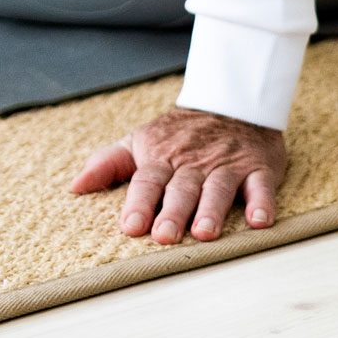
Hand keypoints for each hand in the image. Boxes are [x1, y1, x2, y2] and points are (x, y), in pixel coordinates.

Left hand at [70, 106, 286, 243]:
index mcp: (163, 158)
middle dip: (173, 212)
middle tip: (164, 236)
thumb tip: (75, 187)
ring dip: (211, 210)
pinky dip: (262, 203)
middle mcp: (194, 163)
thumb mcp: (140, 141)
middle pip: (182, 188)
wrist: (231, 101)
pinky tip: (259, 221)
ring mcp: (227, 165)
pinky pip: (261, 186)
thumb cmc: (178, 134)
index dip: (139, 203)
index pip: (148, 181)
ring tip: (204, 233)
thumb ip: (108, 163)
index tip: (131, 226)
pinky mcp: (258, 168)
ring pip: (218, 188)